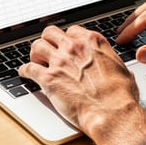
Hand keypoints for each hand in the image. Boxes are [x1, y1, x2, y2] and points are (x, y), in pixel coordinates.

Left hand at [19, 25, 142, 136]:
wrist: (111, 113)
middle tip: (47, 51)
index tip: (64, 46)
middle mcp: (74, 48)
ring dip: (35, 53)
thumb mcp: (121, 69)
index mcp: (93, 42)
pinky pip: (29, 68)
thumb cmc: (120, 95)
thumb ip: (110, 61)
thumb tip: (111, 65)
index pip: (72, 31)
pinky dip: (24, 71)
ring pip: (37, 46)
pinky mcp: (48, 79)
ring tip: (35, 61)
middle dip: (47, 41)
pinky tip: (25, 74)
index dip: (66, 39)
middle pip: (51, 33)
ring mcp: (60, 61)